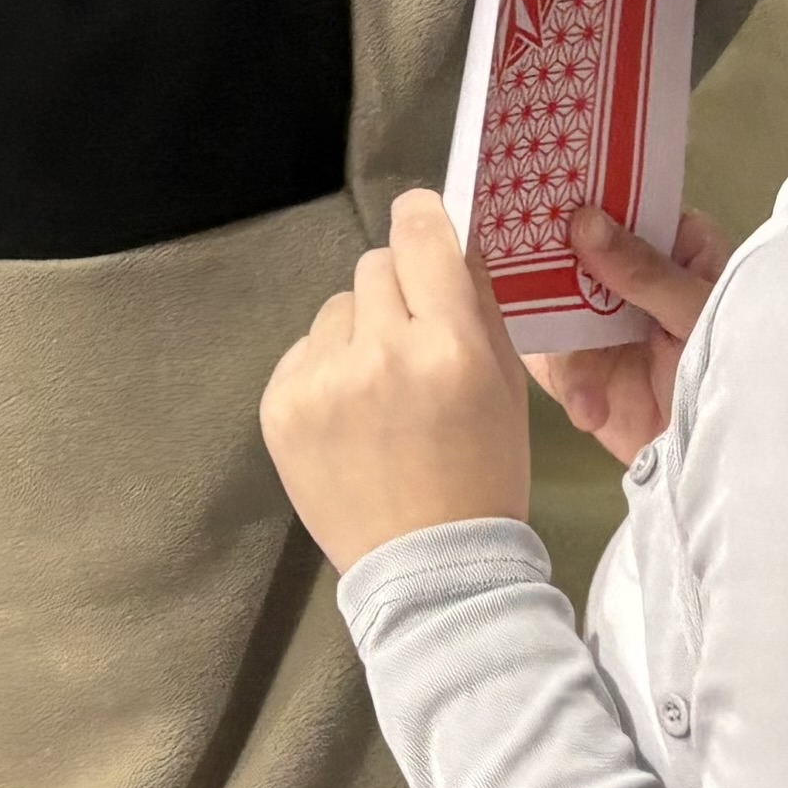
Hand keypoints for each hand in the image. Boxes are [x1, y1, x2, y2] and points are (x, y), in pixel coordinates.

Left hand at [258, 191, 532, 570]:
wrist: (428, 569)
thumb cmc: (483, 475)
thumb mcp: (507, 389)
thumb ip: (478, 308)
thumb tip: (451, 241)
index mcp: (449, 347)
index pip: (420, 237)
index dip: (421, 218)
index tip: (421, 222)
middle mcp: (380, 354)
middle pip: (374, 266)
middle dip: (396, 291)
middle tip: (412, 337)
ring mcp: (322, 380)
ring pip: (337, 309)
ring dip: (358, 333)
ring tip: (380, 393)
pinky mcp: (280, 404)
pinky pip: (305, 352)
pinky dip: (326, 371)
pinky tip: (350, 417)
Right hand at [533, 210, 728, 466]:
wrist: (734, 466)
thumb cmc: (740, 374)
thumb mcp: (700, 316)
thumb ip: (645, 272)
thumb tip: (585, 221)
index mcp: (677, 246)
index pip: (622, 205)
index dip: (583, 199)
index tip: (544, 197)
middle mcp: (635, 277)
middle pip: (575, 253)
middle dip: (555, 279)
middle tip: (538, 293)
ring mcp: (607, 324)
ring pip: (556, 309)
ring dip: (571, 357)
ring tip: (590, 399)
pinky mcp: (587, 368)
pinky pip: (554, 360)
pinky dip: (568, 385)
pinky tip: (589, 411)